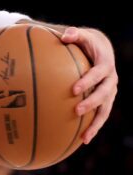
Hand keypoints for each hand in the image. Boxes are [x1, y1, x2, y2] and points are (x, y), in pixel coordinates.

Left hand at [60, 27, 117, 143]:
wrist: (102, 51)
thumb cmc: (86, 43)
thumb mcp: (82, 36)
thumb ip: (73, 34)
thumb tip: (64, 35)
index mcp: (105, 65)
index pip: (97, 74)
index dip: (87, 81)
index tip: (74, 89)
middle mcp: (111, 80)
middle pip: (104, 94)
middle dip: (91, 103)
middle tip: (76, 110)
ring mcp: (110, 92)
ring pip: (106, 110)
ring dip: (95, 123)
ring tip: (84, 137)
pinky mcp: (106, 101)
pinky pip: (101, 116)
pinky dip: (94, 128)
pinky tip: (82, 140)